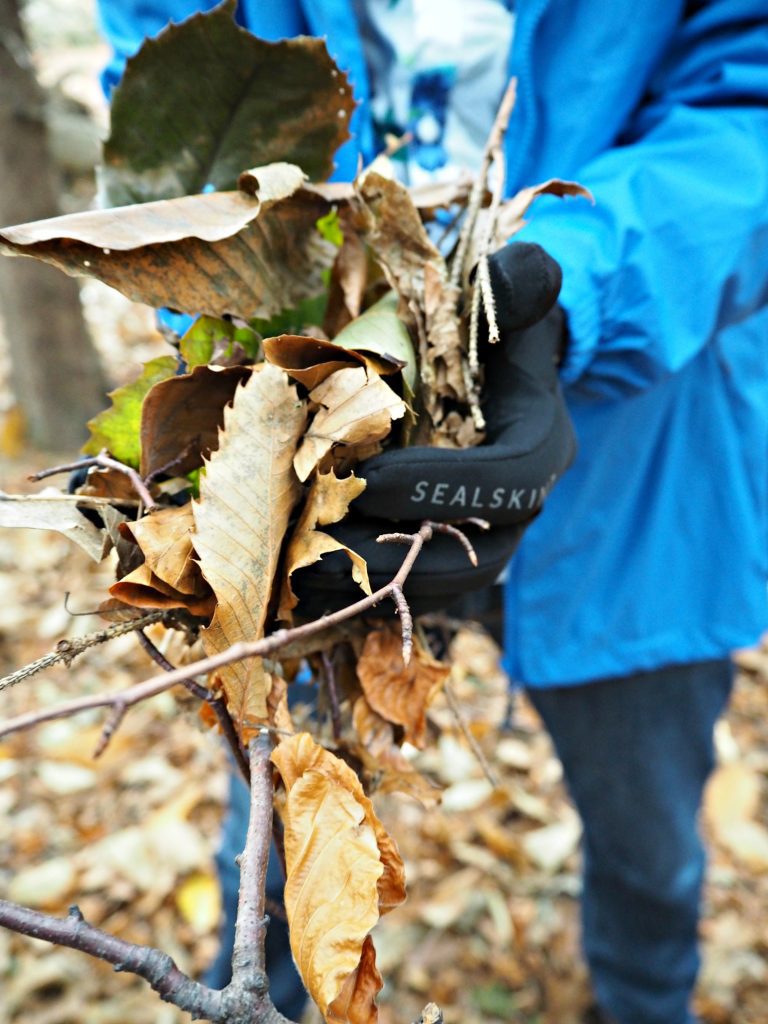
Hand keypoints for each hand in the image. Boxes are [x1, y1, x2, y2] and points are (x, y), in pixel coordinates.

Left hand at [293, 242, 575, 615]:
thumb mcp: (515, 294)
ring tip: (302, 576)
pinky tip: (308, 586)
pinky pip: (417, 587)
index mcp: (542, 443)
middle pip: (476, 555)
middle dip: (398, 554)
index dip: (440, 486)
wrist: (503, 372)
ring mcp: (490, 534)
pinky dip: (368, 592)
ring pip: (443, 582)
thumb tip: (520, 271)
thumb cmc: (496, 332)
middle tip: (322, 545)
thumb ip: (519, 282)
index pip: (507, 480)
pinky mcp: (456, 550)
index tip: (365, 479)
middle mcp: (524, 503)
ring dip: (374, 585)